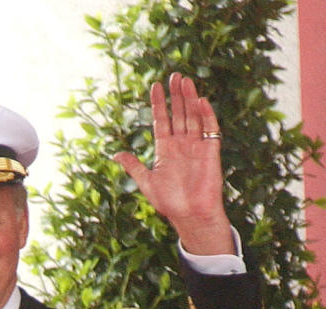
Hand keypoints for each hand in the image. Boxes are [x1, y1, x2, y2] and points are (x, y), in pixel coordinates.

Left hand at [113, 74, 232, 254]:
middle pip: (179, 113)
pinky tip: (201, 101)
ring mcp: (196, 146)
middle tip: (174, 75)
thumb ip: (133, 166)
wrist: (190, 215)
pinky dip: (206, 115)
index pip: (162, 121)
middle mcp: (181, 144)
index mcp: (165, 150)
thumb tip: (115, 155)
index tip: (155, 85)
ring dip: (189, 99)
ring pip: (193, 116)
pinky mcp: (211, 150)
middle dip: (176, 95)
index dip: (159, 104)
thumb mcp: (146, 183)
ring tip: (185, 81)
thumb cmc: (170, 203)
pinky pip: (210, 129)